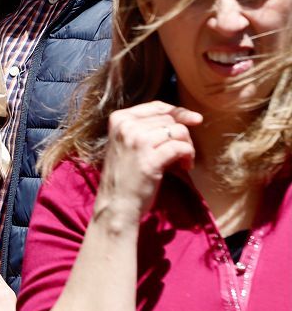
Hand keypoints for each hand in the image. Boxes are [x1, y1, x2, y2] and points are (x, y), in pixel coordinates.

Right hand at [97, 101, 202, 224]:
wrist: (116, 204)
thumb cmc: (125, 175)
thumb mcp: (128, 143)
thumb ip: (146, 128)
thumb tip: (182, 116)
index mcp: (119, 119)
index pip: (156, 106)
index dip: (178, 112)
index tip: (194, 120)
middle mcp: (126, 126)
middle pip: (170, 119)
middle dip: (183, 135)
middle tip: (182, 153)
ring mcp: (137, 141)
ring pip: (178, 131)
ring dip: (188, 146)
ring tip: (183, 161)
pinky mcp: (149, 158)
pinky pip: (180, 147)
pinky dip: (188, 156)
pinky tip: (184, 166)